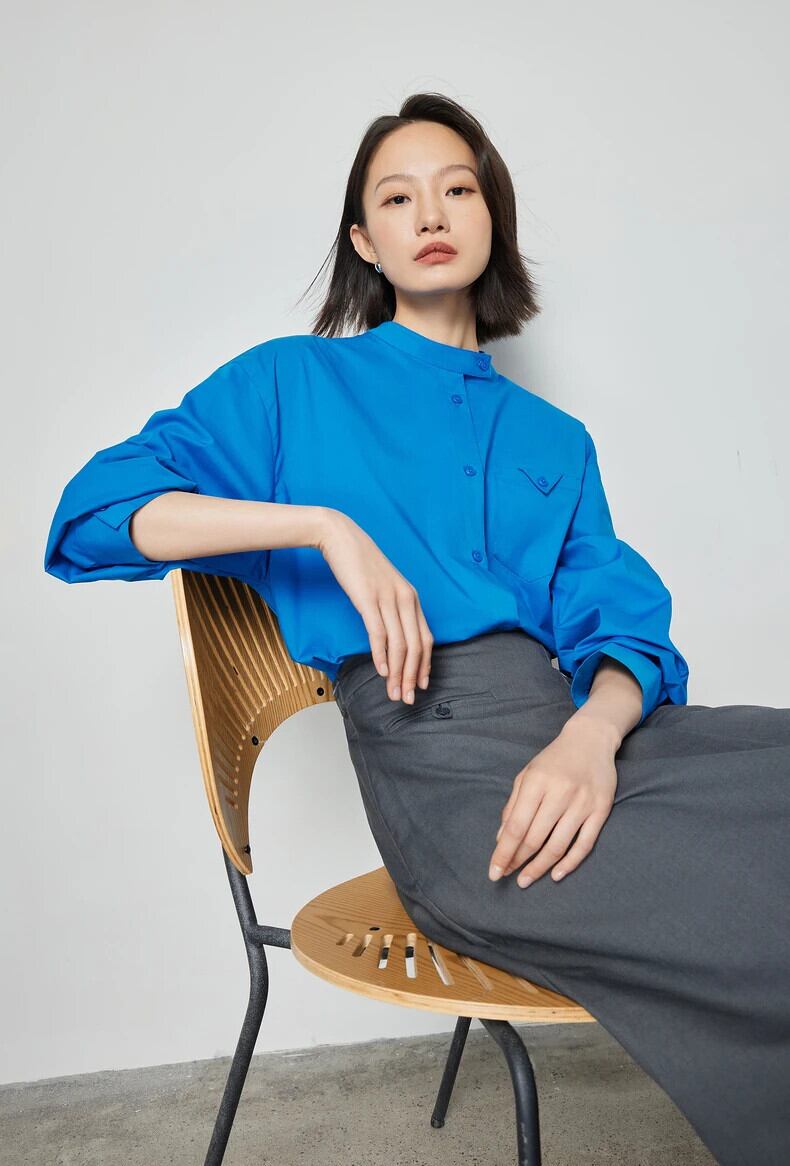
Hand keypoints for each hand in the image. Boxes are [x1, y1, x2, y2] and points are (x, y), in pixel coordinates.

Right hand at [317, 510, 432, 703]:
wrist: (341, 537)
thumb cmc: (360, 564)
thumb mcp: (383, 587)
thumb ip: (392, 609)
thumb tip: (393, 637)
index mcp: (412, 598)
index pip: (425, 639)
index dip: (424, 666)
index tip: (420, 685)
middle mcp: (406, 599)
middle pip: (416, 646)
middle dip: (412, 677)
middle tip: (407, 699)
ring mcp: (388, 598)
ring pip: (400, 644)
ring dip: (397, 673)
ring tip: (393, 692)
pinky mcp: (369, 598)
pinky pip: (379, 633)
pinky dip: (381, 655)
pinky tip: (381, 671)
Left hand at [488, 718, 617, 886]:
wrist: (591, 739)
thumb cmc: (554, 759)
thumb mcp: (527, 774)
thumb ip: (513, 805)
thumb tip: (501, 839)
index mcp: (536, 782)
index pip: (516, 826)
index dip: (503, 853)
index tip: (494, 872)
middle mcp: (560, 793)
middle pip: (534, 839)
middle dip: (518, 862)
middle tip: (508, 877)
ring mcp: (582, 803)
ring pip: (558, 846)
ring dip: (539, 867)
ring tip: (526, 880)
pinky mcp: (601, 810)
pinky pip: (584, 844)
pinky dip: (570, 863)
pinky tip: (556, 875)